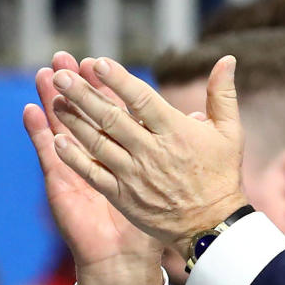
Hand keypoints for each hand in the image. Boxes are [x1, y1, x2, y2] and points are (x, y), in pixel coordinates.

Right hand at [23, 52, 162, 284]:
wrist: (129, 258)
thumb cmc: (154, 219)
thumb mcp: (174, 177)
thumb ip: (183, 143)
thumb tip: (198, 114)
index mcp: (126, 148)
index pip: (115, 109)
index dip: (106, 86)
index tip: (98, 61)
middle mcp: (100, 154)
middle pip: (84, 112)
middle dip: (75, 84)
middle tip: (63, 56)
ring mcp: (78, 168)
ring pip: (63, 127)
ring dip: (52, 101)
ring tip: (43, 74)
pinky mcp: (63, 184)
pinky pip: (51, 157)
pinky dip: (39, 135)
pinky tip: (30, 112)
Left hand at [47, 55, 248, 256]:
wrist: (212, 226)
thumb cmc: (221, 176)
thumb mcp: (230, 132)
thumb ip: (223, 94)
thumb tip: (227, 58)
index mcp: (176, 132)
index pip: (141, 99)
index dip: (118, 80)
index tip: (96, 62)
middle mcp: (152, 152)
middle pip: (111, 118)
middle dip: (84, 94)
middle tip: (61, 75)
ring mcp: (135, 175)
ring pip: (98, 143)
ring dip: (74, 121)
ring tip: (54, 100)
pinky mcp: (124, 197)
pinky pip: (94, 174)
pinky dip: (75, 158)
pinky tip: (57, 141)